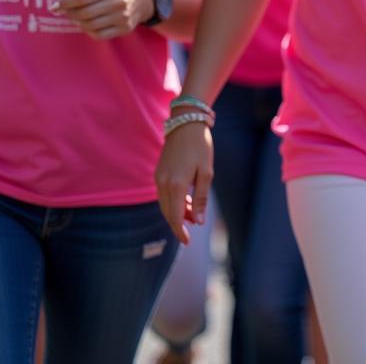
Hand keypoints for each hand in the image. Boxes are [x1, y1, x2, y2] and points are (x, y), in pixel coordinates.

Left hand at [57, 0, 153, 38]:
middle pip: (83, 13)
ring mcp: (122, 17)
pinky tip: (89, 24)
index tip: (57, 4)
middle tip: (66, 10)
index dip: (65, 2)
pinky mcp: (124, 29)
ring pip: (88, 25)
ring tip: (77, 16)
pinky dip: (88, 31)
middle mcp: (118, 2)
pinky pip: (98, 35)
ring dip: (77, 22)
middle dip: (69, 13)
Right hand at [155, 120, 213, 244]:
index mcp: (176, 184)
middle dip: (180, 222)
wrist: (186, 123)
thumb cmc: (200, 146)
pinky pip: (163, 194)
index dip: (180, 231)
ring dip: (177, 211)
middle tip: (196, 223)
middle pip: (168, 212)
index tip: (187, 241)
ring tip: (194, 211)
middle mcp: (163, 183)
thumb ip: (201, 197)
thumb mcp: (206, 172)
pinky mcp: (158, 172)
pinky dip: (173, 201)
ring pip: (165, 204)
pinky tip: (186, 199)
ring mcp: (158, 177)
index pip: (175, 217)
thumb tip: (198, 221)